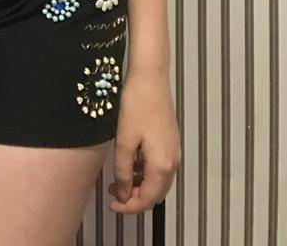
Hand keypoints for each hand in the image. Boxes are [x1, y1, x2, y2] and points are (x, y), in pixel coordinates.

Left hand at [109, 69, 179, 214]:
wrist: (151, 78)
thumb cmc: (135, 107)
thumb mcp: (125, 141)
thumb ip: (124, 172)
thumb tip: (123, 195)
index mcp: (162, 166)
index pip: (147, 199)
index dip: (130, 207)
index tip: (112, 206)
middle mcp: (173, 163)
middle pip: (156, 193)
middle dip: (135, 198)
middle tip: (113, 194)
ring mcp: (174, 152)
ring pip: (158, 181)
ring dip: (140, 185)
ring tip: (117, 180)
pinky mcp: (171, 142)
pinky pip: (160, 167)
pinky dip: (145, 173)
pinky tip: (130, 164)